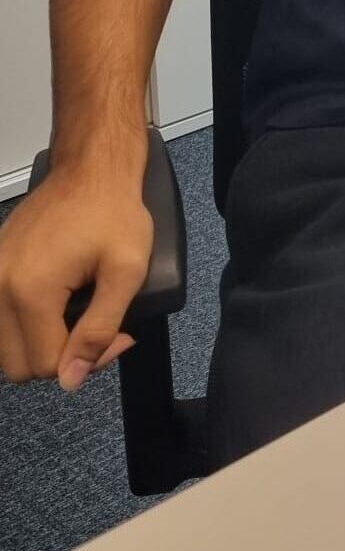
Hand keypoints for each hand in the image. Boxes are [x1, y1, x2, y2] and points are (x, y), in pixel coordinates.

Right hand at [0, 173, 147, 390]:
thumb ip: (99, 328)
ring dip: (40, 345)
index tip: (119, 335)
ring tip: (77, 319)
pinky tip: (54, 308)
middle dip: (61, 357)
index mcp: (29, 292)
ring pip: (4, 350)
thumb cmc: (114, 214)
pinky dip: (23, 327)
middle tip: (97, 329)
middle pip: (18, 365)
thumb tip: (70, 379)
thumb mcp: (126, 271)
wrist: (90, 171)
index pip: (47, 365)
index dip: (88, 360)